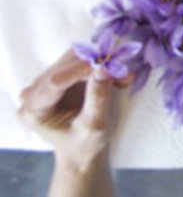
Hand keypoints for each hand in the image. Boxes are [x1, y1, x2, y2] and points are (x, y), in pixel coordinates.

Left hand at [17, 51, 116, 172]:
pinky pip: (78, 61)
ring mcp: (42, 83)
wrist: (80, 149)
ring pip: (72, 59)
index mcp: (33, 111)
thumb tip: (104, 69)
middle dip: (94, 66)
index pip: (54, 82)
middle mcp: (32, 93)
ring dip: (99, 64)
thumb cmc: (84, 144)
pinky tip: (113, 77)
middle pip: (63, 66)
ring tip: (121, 78)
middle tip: (123, 74)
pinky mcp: (56, 76)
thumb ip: (98, 98)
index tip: (106, 64)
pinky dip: (98, 66)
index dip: (79, 69)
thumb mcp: (95, 126)